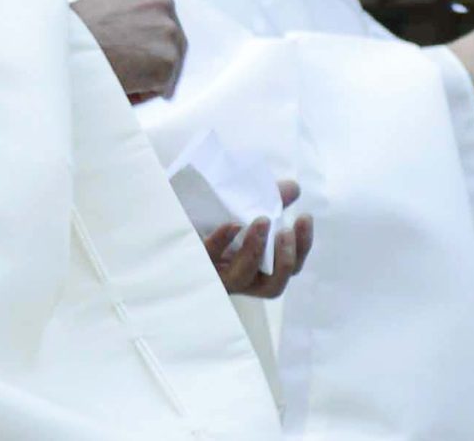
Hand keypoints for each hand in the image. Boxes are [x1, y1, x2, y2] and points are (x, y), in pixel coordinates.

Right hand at [71, 0, 186, 102]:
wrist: (65, 46)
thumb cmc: (72, 31)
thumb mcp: (100, 3)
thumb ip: (124, 9)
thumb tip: (133, 29)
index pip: (159, 14)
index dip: (146, 37)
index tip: (131, 49)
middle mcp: (163, 2)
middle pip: (172, 38)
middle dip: (154, 56)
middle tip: (131, 72)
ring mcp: (169, 31)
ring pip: (168, 63)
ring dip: (150, 75)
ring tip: (122, 81)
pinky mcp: (168, 61)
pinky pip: (162, 87)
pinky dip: (145, 92)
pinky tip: (123, 89)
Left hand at [205, 180, 312, 298]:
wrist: (169, 217)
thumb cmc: (210, 217)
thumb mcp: (243, 207)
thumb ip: (270, 199)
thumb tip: (293, 187)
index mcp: (258, 268)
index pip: (289, 268)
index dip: (302, 247)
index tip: (304, 216)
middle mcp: (241, 277)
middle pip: (272, 286)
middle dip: (284, 259)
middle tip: (285, 230)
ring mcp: (217, 274)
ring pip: (242, 277)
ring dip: (256, 250)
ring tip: (262, 221)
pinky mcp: (194, 263)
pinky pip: (208, 259)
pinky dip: (222, 242)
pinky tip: (232, 224)